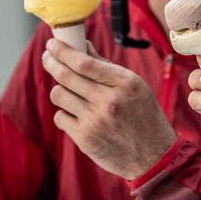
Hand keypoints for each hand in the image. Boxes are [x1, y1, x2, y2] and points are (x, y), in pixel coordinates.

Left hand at [42, 38, 176, 179]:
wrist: (153, 155)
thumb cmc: (144, 115)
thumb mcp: (134, 86)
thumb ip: (107, 67)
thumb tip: (83, 46)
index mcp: (124, 83)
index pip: (84, 62)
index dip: (63, 51)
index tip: (52, 43)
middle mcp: (108, 101)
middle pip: (66, 76)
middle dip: (51, 62)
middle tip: (47, 57)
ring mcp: (95, 121)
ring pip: (59, 95)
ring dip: (60, 89)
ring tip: (68, 90)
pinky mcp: (84, 138)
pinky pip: (60, 117)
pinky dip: (64, 112)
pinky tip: (76, 113)